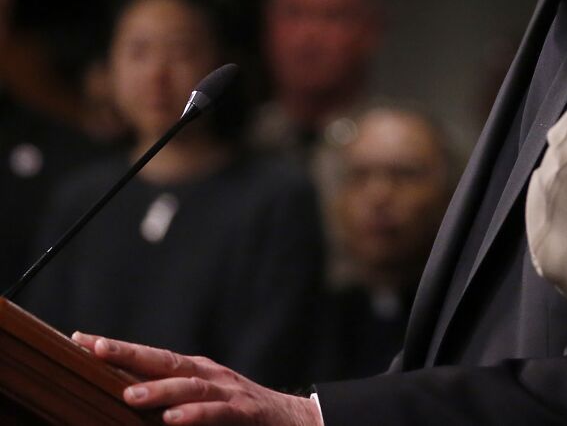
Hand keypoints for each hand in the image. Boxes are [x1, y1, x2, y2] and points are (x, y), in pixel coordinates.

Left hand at [73, 332, 320, 425]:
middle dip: (130, 354)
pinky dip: (195, 414)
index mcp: (195, 372)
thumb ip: (171, 401)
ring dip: (159, 389)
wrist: (294, 421)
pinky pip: (217, 412)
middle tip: (96, 349)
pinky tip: (173, 419)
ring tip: (129, 396)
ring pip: (189, 385)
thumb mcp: (203, 403)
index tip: (81, 340)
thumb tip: (125, 400)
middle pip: (165, 360)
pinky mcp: (244, 413)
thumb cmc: (240, 416)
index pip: (150, 357)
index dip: (118, 349)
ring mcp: (228, 391)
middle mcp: (209, 374)